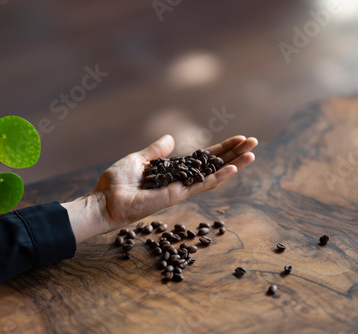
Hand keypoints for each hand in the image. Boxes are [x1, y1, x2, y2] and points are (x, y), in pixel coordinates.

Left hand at [62, 135, 257, 242]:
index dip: (221, 149)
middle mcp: (181, 181)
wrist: (104, 201)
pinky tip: (233, 169)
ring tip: (253, 154)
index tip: (238, 138)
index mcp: (174, 171)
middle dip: (235, 154)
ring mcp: (181, 189)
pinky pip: (201, 186)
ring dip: (235, 165)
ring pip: (214, 176)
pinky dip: (219, 177)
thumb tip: (171, 139)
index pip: (203, 159)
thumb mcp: (138, 160)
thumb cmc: (117, 183)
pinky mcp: (176, 196)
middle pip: (214, 166)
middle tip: (254, 142)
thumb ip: (156, 151)